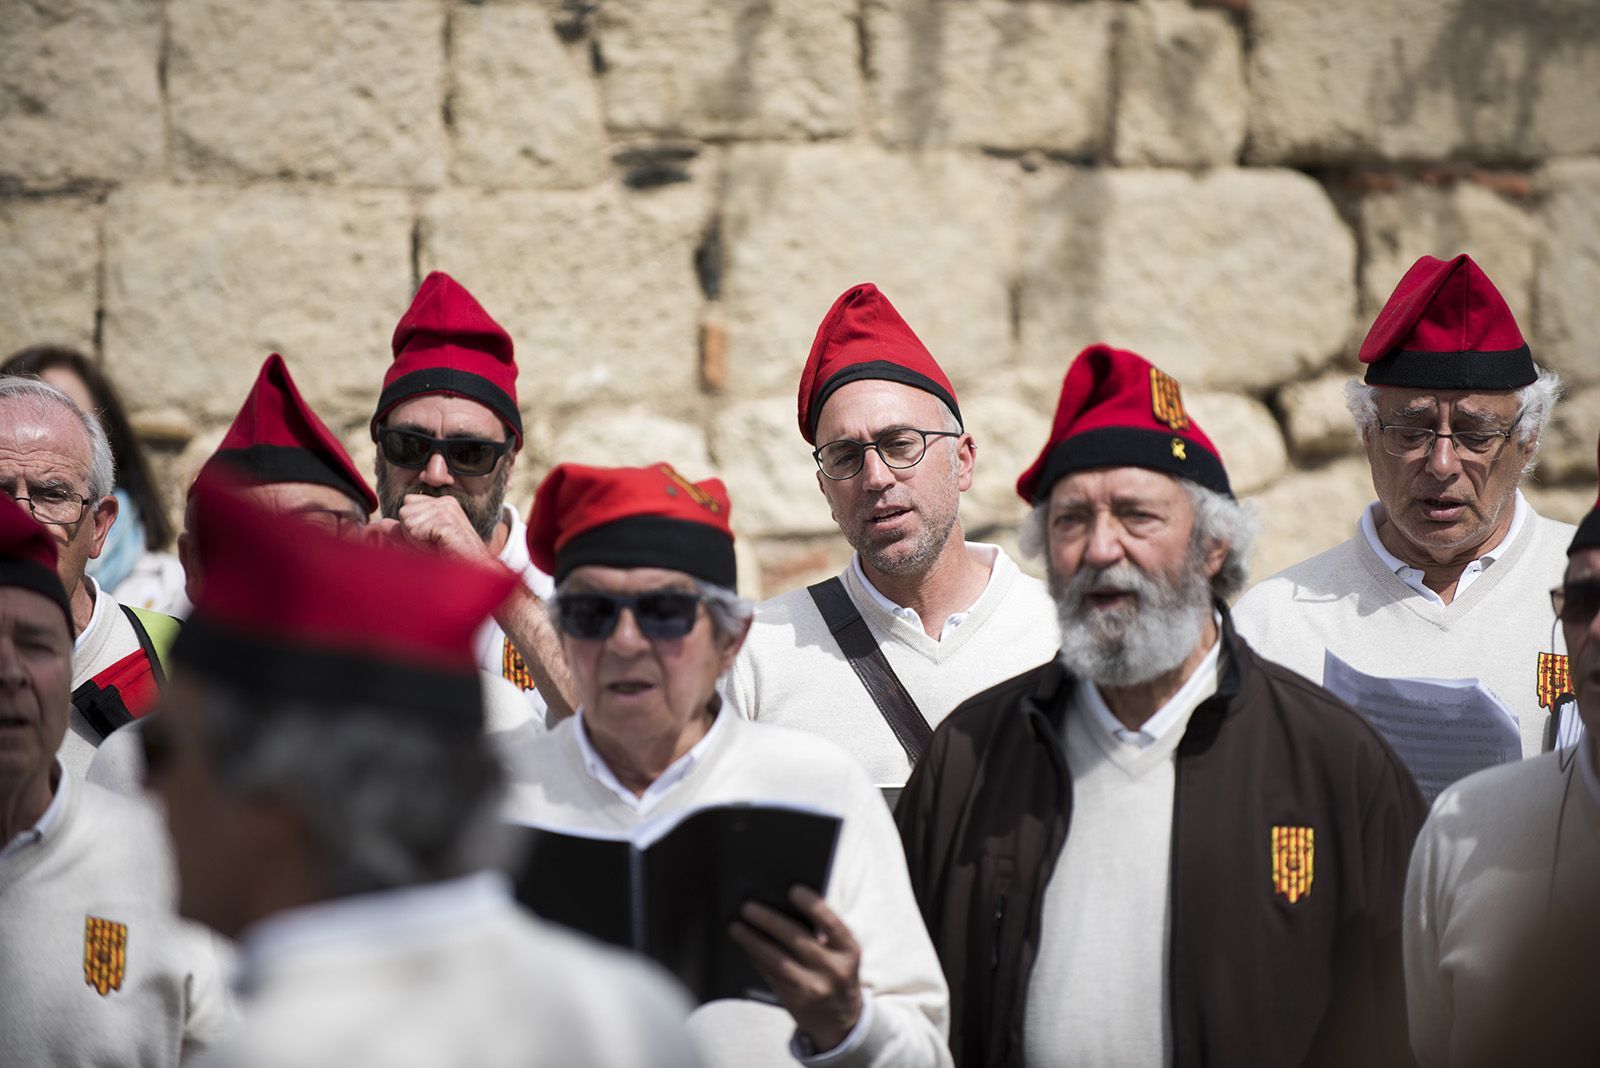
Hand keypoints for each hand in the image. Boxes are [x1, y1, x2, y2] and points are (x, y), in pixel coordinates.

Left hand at [394, 494, 493, 562]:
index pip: (408, 503)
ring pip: (408, 520)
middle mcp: (445, 501)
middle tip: (433, 544)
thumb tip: (381, 523)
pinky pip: (416, 529)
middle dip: (412, 532)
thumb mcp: (420, 542)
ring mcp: (447, 509)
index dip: (412, 525)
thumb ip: (402, 532)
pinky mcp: (446, 521)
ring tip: (437, 546)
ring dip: (418, 539)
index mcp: (441, 502)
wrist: (474, 571)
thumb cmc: (448, 558)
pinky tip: (440, 546)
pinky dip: (423, 543)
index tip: (430, 538)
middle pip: (405, 511)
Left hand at [730, 886, 862, 1052]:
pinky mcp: (795, 1000)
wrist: (842, 1019)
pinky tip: (745, 946)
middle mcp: (833, 970)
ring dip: (752, 941)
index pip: (832, 924)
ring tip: (736, 926)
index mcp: (848, 951)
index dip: (813, 906)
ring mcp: (813, 987)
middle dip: (769, 921)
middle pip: (796, 940)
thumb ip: (822, 932)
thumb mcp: (841, 953)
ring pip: (776, 960)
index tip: (793, 889)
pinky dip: (756, 958)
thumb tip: (783, 906)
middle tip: (748, 907)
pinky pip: (771, 974)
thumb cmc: (837, 972)